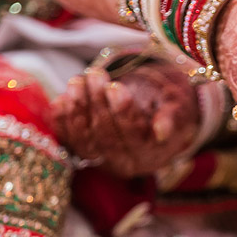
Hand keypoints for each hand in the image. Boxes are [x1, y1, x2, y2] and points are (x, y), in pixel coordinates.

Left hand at [52, 63, 198, 177]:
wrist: (152, 122)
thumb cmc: (166, 109)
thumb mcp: (176, 108)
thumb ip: (170, 116)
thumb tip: (161, 131)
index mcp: (150, 154)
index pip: (133, 136)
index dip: (122, 112)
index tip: (115, 86)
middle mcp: (124, 163)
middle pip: (106, 137)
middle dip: (97, 103)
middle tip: (95, 74)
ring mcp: (101, 160)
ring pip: (84, 139)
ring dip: (77, 108)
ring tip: (78, 80)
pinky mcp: (83, 153)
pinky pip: (67, 140)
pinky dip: (61, 121)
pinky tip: (61, 99)